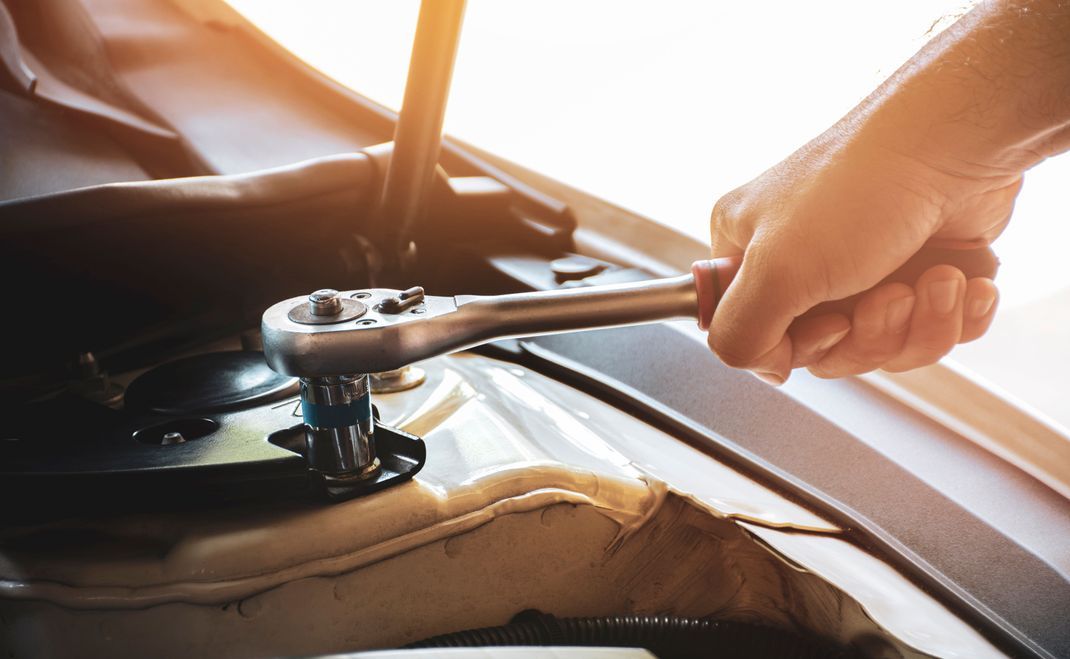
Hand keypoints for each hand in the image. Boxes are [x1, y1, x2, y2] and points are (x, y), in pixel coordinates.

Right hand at [706, 126, 1016, 383]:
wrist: (958, 143)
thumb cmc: (861, 188)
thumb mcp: (774, 271)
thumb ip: (738, 334)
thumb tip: (755, 363)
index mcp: (749, 252)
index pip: (753, 337)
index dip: (800, 347)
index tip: (831, 322)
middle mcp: (800, 262)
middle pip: (827, 352)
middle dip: (872, 334)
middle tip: (890, 293)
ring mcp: (861, 269)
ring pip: (884, 347)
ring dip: (921, 322)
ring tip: (938, 278)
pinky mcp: (918, 271)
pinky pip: (932, 330)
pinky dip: (956, 314)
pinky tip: (965, 281)